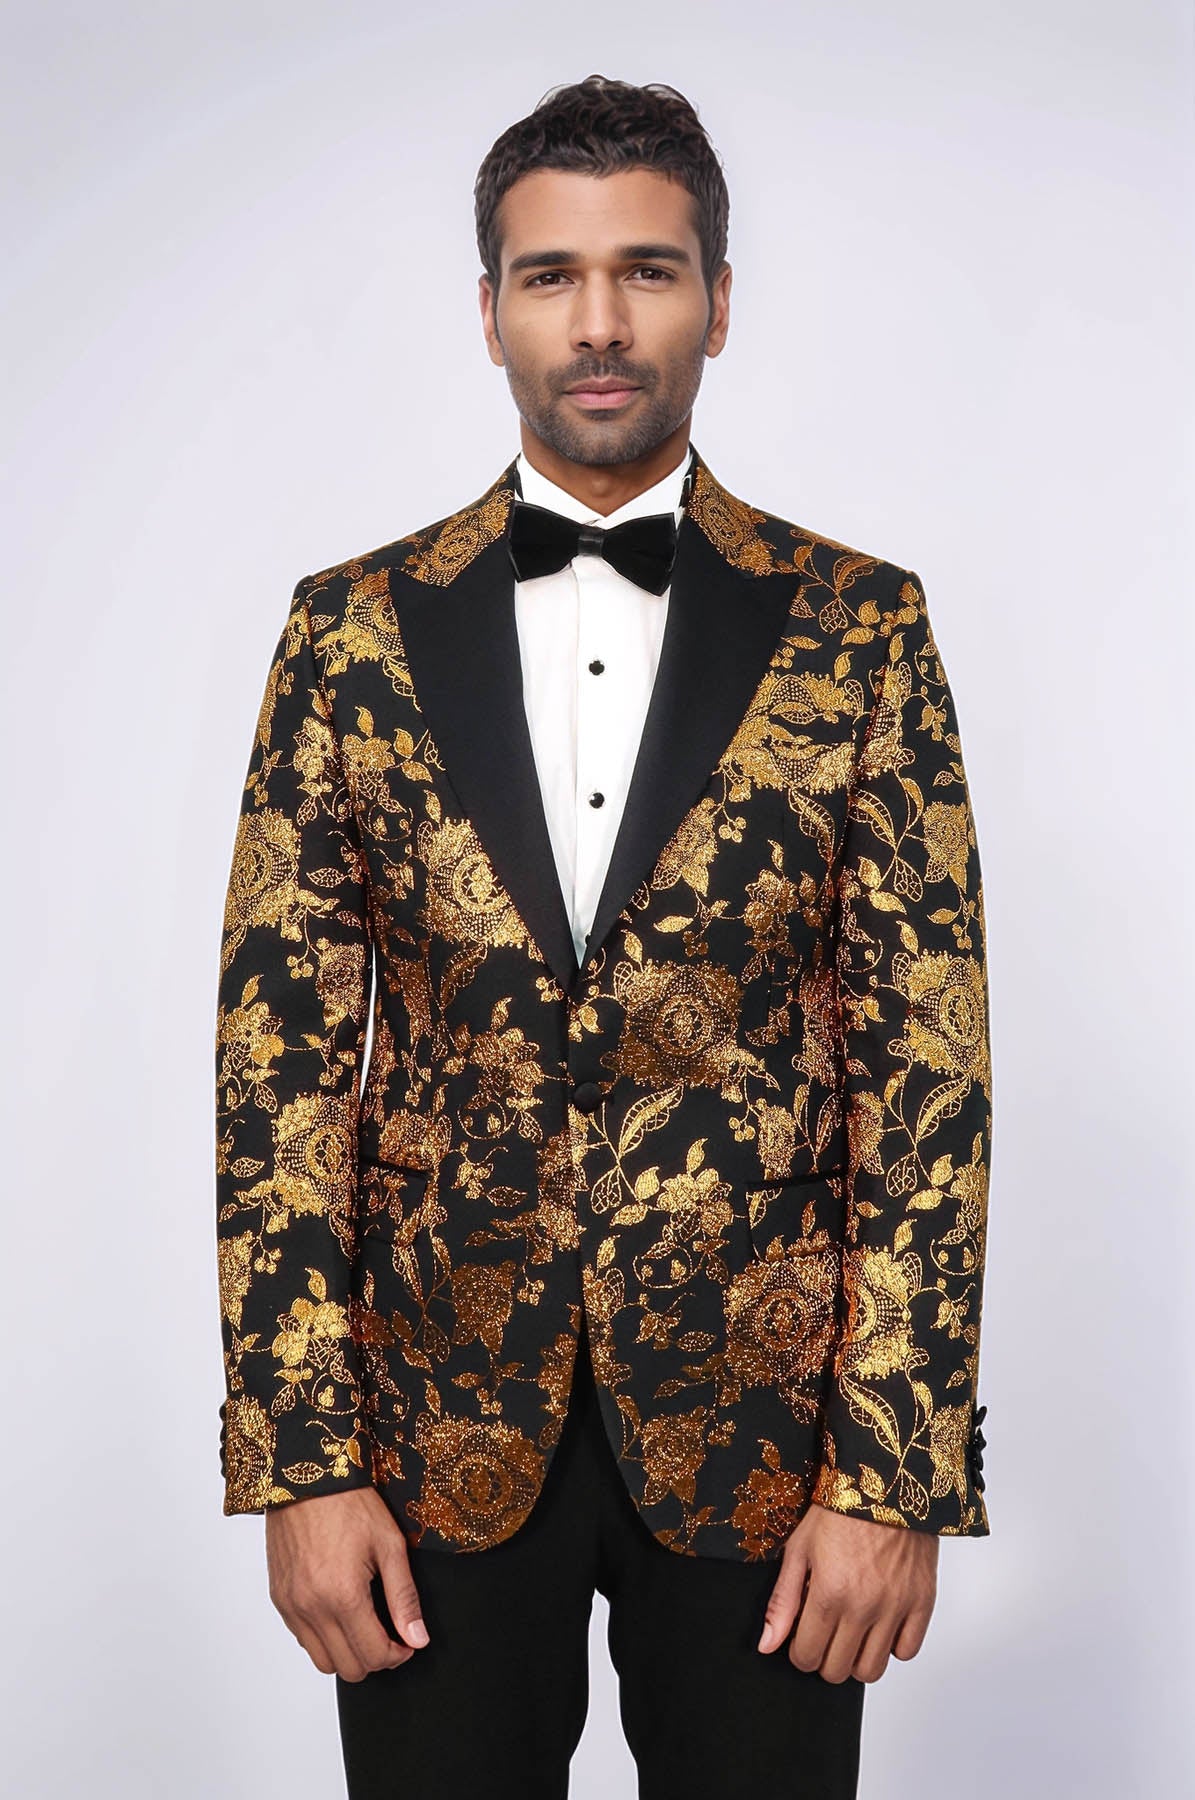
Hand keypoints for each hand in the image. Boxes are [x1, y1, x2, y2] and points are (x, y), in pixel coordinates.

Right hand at [265, 1486, 430, 1681]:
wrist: (307, 1476)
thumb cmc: (351, 1503)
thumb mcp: (389, 1544)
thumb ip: (404, 1597)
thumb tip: (418, 1639)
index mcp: (343, 1596)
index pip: (374, 1656)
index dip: (398, 1655)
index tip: (408, 1641)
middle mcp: (311, 1608)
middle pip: (348, 1668)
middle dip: (375, 1658)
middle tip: (389, 1633)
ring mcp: (291, 1605)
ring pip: (322, 1661)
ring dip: (347, 1652)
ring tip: (364, 1624)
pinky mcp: (279, 1598)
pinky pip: (302, 1639)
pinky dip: (324, 1637)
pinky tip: (340, 1611)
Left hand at [757, 1501, 937, 1683]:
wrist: (886, 1481)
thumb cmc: (839, 1510)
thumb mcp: (799, 1549)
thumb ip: (783, 1601)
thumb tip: (768, 1645)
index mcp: (829, 1593)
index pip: (807, 1656)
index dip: (799, 1652)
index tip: (802, 1636)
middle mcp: (864, 1607)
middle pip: (838, 1671)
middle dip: (824, 1658)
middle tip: (825, 1633)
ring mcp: (896, 1607)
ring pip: (872, 1670)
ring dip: (857, 1659)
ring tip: (851, 1633)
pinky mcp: (922, 1602)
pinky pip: (907, 1651)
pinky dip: (892, 1646)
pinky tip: (880, 1624)